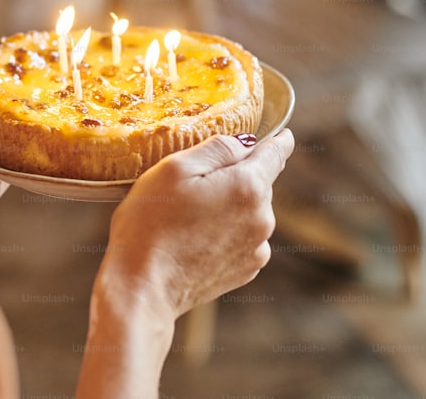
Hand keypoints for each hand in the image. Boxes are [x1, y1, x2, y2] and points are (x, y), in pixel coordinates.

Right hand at [76, 131, 293, 397]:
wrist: (142, 289)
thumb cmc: (150, 224)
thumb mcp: (175, 168)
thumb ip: (217, 148)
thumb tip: (245, 144)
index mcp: (249, 186)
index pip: (276, 153)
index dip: (278, 140)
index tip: (284, 135)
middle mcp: (263, 218)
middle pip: (257, 182)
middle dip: (234, 177)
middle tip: (193, 184)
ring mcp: (256, 247)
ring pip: (249, 210)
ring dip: (228, 206)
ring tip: (188, 217)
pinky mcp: (245, 270)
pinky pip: (242, 236)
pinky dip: (225, 231)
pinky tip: (194, 238)